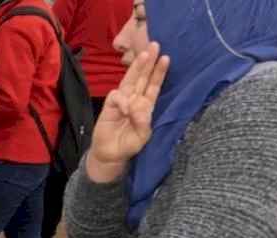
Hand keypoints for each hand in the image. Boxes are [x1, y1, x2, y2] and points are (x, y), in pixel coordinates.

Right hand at [87, 42, 169, 182]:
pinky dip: (122, 101)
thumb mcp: (142, 137)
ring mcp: (122, 101)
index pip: (154, 85)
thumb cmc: (128, 144)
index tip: (166, 58)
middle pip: (143, 77)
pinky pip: (117, 97)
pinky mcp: (110, 106)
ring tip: (144, 55)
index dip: (159, 72)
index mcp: (146, 106)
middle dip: (149, 62)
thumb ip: (143, 124)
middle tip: (155, 45)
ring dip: (137, 68)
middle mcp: (135, 100)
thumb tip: (138, 108)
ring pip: (130, 81)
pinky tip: (125, 109)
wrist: (110, 154)